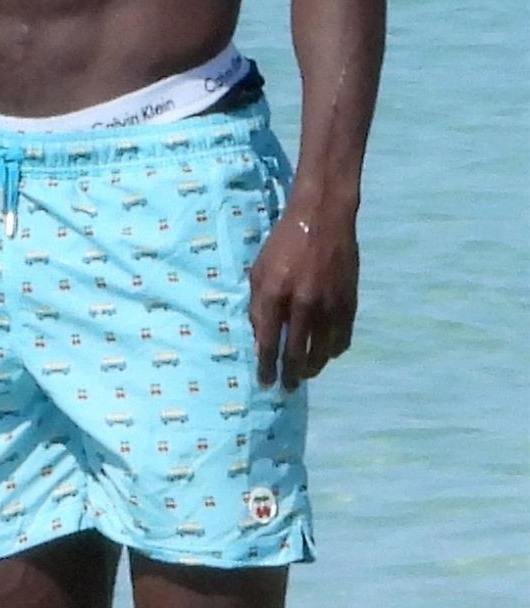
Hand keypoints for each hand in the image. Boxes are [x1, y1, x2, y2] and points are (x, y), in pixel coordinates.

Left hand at [248, 204, 359, 393]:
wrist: (322, 218)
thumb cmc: (283, 243)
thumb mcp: (258, 271)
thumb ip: (258, 307)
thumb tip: (260, 342)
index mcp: (274, 294)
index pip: (268, 344)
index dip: (266, 368)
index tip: (264, 383)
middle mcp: (302, 303)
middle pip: (296, 354)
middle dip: (289, 376)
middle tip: (287, 388)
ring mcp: (329, 304)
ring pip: (322, 352)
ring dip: (312, 368)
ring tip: (305, 374)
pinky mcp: (349, 302)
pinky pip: (343, 338)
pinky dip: (333, 350)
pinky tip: (326, 353)